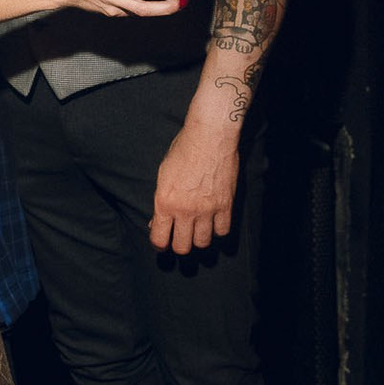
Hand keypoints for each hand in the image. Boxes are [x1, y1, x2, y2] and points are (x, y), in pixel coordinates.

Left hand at [150, 121, 239, 253]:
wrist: (208, 137)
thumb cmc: (182, 151)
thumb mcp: (163, 175)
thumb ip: (161, 201)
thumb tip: (157, 221)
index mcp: (165, 202)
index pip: (159, 238)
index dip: (159, 245)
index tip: (161, 243)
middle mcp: (185, 210)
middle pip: (182, 247)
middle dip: (178, 246)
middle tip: (179, 239)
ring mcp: (207, 210)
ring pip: (203, 243)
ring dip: (198, 240)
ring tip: (196, 231)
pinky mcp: (226, 205)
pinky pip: (223, 231)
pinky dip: (217, 231)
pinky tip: (213, 223)